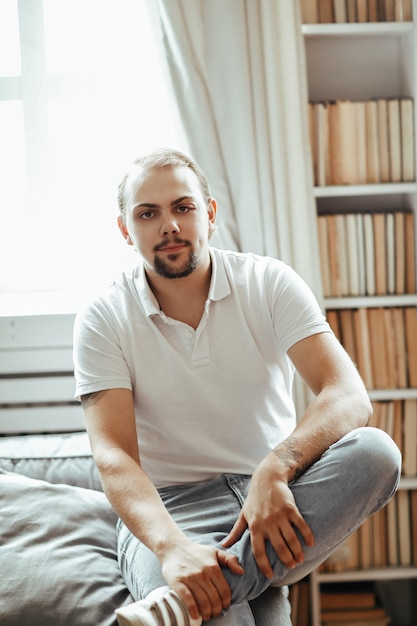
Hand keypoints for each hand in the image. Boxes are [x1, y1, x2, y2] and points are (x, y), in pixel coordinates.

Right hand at [160, 539, 243, 620]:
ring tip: (207, 615)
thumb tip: (241, 572)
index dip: (226, 602)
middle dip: (217, 610)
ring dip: (207, 613)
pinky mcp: (178, 582)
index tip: (224, 606)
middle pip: (214, 599)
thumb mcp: (214, 552)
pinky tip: (196, 615)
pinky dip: (193, 610)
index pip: (224, 591)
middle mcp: (203, 573)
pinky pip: (188, 600)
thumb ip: (230, 560)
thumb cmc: (196, 552)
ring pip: (203, 602)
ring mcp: (190, 578)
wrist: (173, 548)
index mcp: (213, 567)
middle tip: (215, 613)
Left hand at [222, 458, 313, 577]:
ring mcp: (279, 516)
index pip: (258, 552)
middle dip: (287, 561)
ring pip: (291, 540)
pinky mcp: (290, 509)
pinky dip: (307, 536)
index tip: (270, 574)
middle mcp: (267, 523)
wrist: (267, 479)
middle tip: (291, 566)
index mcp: (254, 527)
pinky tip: (310, 543)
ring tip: (300, 559)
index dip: (264, 566)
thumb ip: (235, 532)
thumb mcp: (243, 515)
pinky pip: (301, 526)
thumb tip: (224, 545)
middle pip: (279, 549)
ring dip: (297, 552)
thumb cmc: (254, 499)